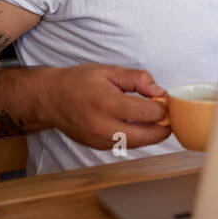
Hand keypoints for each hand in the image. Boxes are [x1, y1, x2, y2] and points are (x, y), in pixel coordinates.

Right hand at [38, 64, 169, 149]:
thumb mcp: (110, 71)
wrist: (50, 99)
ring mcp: (100, 140)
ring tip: (151, 117)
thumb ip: (138, 79)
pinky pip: (126, 145)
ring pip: (138, 144)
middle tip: (167, 114)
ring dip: (151, 133)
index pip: (148, 113)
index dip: (163, 107)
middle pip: (148, 136)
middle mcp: (103, 126)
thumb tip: (160, 92)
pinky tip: (136, 123)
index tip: (163, 100)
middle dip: (164, 126)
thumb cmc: (79, 82)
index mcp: (107, 104)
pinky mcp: (98, 147)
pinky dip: (137, 137)